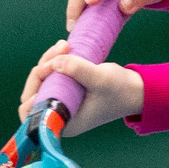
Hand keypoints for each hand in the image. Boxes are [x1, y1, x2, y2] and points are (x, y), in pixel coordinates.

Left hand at [19, 40, 144, 136]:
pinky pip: (51, 77)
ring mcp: (62, 103)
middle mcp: (60, 115)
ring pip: (41, 82)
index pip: (32, 113)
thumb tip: (54, 62)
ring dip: (49, 61)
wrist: (136, 90)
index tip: (46, 71)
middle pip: (33, 93)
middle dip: (42, 69)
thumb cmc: (121, 90)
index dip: (32, 92)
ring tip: (64, 46)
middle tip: (59, 51)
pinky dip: (54, 62)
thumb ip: (77, 70)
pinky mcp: (66, 92)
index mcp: (65, 122)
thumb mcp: (100, 79)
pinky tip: (63, 49)